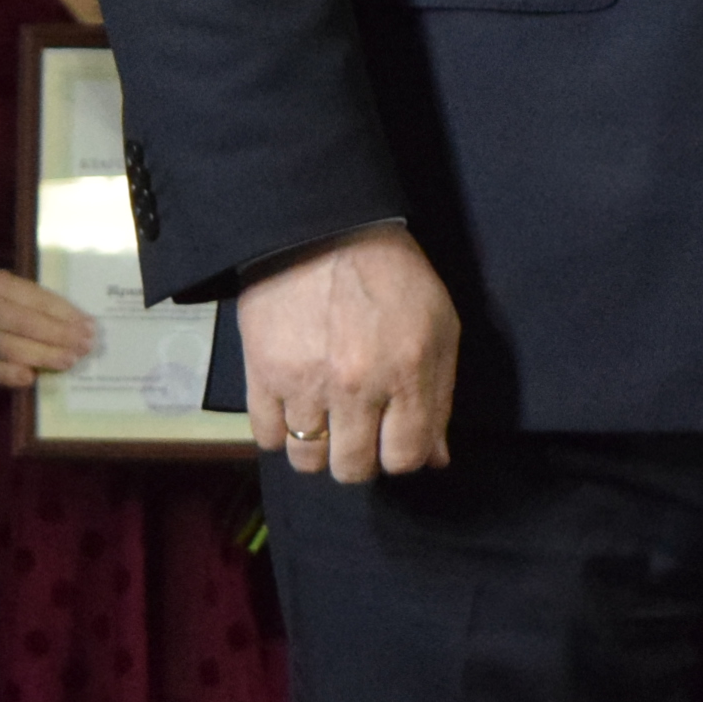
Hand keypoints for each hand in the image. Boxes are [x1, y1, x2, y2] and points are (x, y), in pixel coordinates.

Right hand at [0, 270, 99, 388]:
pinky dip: (10, 374)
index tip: (90, 327)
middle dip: (60, 336)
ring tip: (69, 360)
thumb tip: (82, 324)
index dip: (67, 315)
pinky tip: (31, 378)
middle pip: (26, 324)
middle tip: (85, 346)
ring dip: (44, 356)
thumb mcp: (14, 292)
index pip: (38, 300)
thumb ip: (40, 305)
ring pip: (12, 347)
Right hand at [236, 221, 460, 483]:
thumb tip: (436, 458)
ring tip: (326, 418)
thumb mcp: (439, 327)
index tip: (394, 439)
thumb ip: (440, 396)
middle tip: (359, 430)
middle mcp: (357, 386)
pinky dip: (281, 431)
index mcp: (408, 372)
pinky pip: (267, 438)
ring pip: (307, 461)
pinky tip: (295, 406)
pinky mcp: (262, 375)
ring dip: (318, 448)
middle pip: (353, 469)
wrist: (324, 232)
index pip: (405, 457)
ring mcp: (306, 384)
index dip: (401, 456)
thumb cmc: (393, 278)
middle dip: (359, 458)